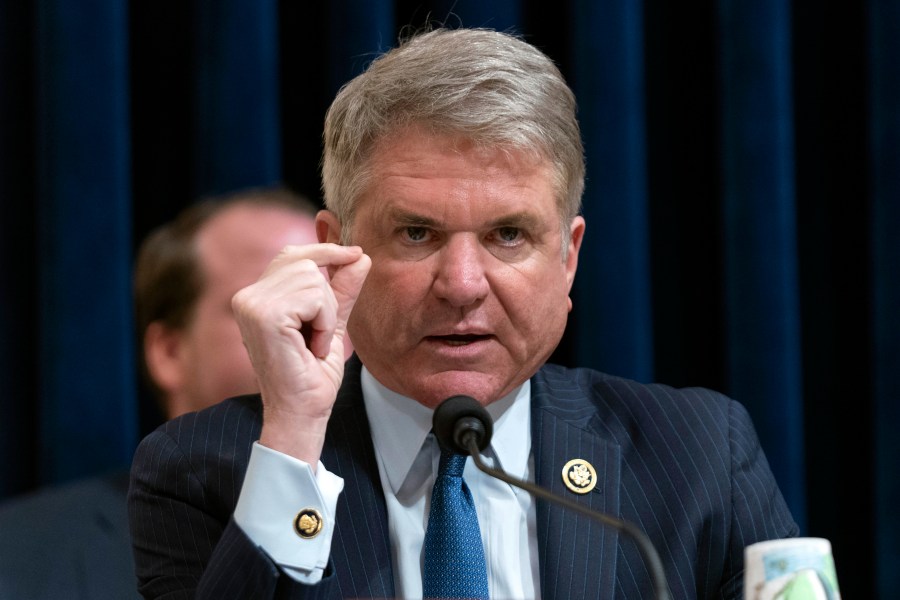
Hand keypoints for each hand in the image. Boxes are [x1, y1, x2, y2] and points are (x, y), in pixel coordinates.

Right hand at [231, 243, 370, 464]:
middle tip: (320, 335)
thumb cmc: (313, 374)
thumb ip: (342, 289)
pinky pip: (314, 297)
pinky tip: (312, 347)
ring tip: (314, 343)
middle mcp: (247, 296)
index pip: (292, 254)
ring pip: (312, 277)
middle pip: (305, 261)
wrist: (304, 411)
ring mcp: (251, 304)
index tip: (357, 254)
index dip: (326, 251)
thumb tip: (361, 256)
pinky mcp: (264, 314)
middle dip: (328, 297)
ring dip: (327, 314)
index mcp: (256, 297)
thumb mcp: (332, 322)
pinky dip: (325, 322)